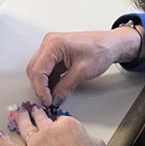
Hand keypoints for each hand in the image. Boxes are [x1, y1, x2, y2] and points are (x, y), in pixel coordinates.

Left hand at [0, 105, 105, 145]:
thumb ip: (89, 138)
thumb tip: (85, 140)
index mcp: (67, 125)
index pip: (61, 119)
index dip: (60, 123)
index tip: (59, 125)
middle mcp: (48, 130)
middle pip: (40, 118)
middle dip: (36, 112)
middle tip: (32, 109)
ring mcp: (34, 144)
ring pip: (24, 126)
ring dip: (20, 118)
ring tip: (18, 113)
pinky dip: (4, 141)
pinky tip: (0, 135)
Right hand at [26, 29, 141, 106]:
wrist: (110, 44)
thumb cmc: (100, 50)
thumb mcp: (83, 71)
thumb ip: (66, 87)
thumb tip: (55, 99)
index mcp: (54, 44)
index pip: (38, 70)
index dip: (41, 88)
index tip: (48, 101)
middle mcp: (49, 43)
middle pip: (34, 69)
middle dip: (40, 87)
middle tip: (49, 101)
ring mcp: (51, 48)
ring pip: (38, 70)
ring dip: (44, 85)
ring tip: (53, 97)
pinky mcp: (54, 54)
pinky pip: (46, 69)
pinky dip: (49, 81)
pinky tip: (56, 89)